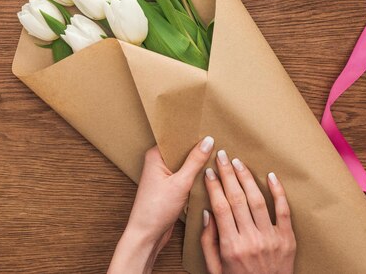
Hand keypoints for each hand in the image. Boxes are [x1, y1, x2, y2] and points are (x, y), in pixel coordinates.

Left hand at [108, 136, 214, 273]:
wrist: (146, 235)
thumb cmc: (156, 209)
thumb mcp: (180, 183)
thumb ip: (195, 161)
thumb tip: (208, 141)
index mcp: (155, 155)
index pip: (177, 137)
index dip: (193, 134)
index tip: (211, 130)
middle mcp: (158, 162)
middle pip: (182, 150)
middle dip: (198, 149)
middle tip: (219, 144)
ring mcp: (163, 175)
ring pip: (185, 164)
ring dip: (198, 164)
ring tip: (217, 159)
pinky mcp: (169, 187)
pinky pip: (185, 175)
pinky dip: (195, 176)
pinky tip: (208, 175)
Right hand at [201, 150, 295, 273]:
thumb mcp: (215, 267)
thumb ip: (208, 240)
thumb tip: (206, 212)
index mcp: (231, 246)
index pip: (221, 207)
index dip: (214, 186)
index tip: (209, 172)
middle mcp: (251, 240)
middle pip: (237, 198)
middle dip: (227, 174)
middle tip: (222, 156)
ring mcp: (271, 238)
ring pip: (258, 200)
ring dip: (247, 178)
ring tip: (238, 163)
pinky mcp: (287, 239)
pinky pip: (284, 211)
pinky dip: (278, 192)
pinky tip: (270, 176)